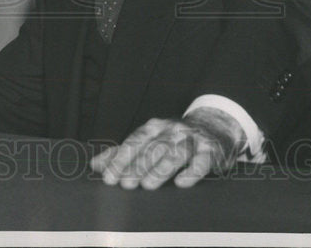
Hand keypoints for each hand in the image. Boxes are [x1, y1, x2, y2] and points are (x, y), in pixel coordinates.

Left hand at [90, 107, 244, 189]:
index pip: (135, 141)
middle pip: (153, 148)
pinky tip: (182, 182)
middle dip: (138, 166)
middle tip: (126, 184)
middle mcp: (172, 130)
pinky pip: (201, 161)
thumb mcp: (149, 140)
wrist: (215, 128)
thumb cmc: (175, 138)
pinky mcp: (210, 151)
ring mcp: (192, 140)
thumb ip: (123, 153)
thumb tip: (96, 165)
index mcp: (155, 127)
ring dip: (161, 169)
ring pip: (175, 153)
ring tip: (148, 184)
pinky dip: (192, 172)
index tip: (110, 177)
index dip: (121, 159)